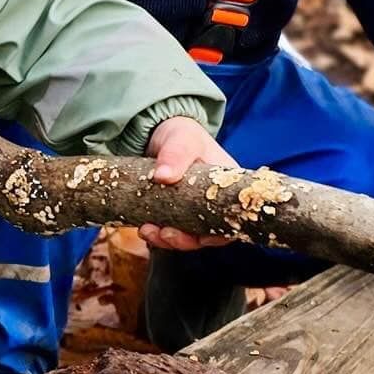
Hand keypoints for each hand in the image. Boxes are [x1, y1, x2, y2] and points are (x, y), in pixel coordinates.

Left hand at [141, 117, 236, 252]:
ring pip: (185, 236)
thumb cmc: (181, 134)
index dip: (215, 236)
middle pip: (206, 235)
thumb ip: (176, 154)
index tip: (196, 237)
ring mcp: (191, 210)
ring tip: (147, 231)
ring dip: (166, 239)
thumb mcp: (183, 139)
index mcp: (226, 190)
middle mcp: (212, 204)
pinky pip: (167, 231)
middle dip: (185, 241)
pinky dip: (156, 234)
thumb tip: (163, 176)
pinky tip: (144, 228)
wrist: (158, 131)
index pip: (229, 223)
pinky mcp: (172, 213)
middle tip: (164, 233)